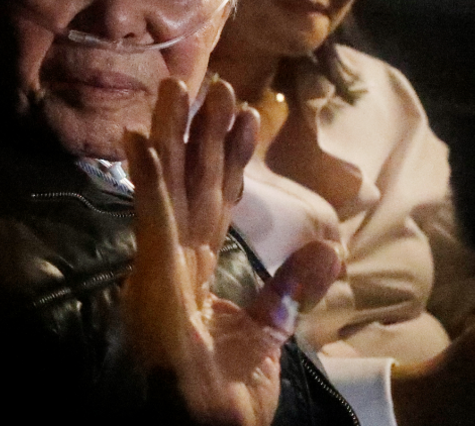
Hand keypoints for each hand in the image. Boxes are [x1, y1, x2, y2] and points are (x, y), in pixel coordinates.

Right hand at [122, 77, 340, 424]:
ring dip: (168, 139)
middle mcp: (173, 264)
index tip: (243, 112)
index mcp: (194, 270)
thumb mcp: (271, 333)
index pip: (212, 201)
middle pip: (185, 186)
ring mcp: (159, 274)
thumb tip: (328, 250)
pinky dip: (150, 186)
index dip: (225, 157)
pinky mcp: (153, 287)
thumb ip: (289, 288)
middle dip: (191, 133)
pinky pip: (153, 227)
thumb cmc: (228, 396)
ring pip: (166, 193)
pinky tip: (146, 146)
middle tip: (198, 80)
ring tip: (173, 90)